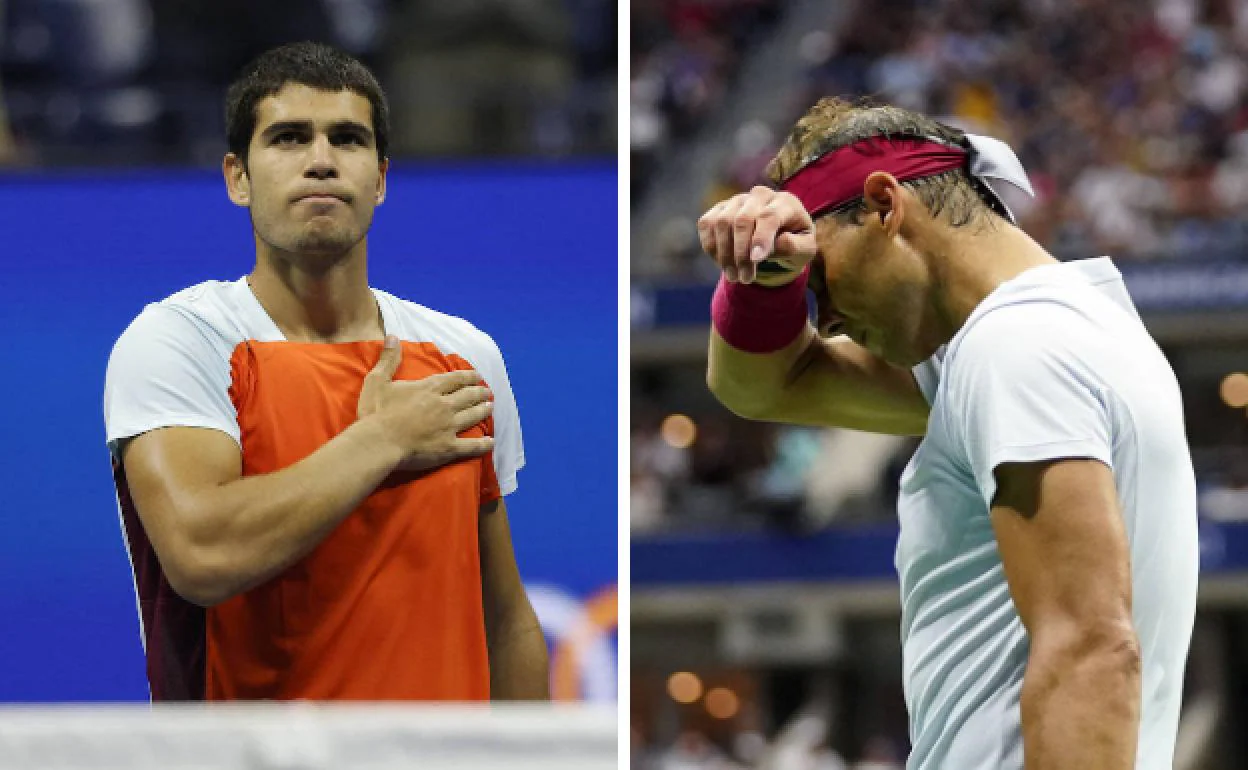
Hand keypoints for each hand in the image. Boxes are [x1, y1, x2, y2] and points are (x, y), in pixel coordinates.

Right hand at [358, 336, 494, 471]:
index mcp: (429, 388)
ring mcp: (448, 426)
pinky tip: (490, 442)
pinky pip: (471, 446)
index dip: (468, 376)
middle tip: (488, 392)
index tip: (477, 376)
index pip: (454, 379)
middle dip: (479, 392)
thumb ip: (388, 359)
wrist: (378, 442)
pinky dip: (482, 444)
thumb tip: (393, 337)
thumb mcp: (377, 381)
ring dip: (483, 410)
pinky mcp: (448, 447)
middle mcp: (444, 405)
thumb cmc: (376, 413)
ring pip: (473, 416)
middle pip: (468, 396)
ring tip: (490, 407)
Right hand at [696, 186, 817, 285]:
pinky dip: (711, 247)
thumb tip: (779, 242)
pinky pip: (707, 224)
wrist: (778, 235)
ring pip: (722, 222)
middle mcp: (759, 195)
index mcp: (785, 202)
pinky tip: (723, 263)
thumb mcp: (805, 250)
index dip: (761, 238)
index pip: (769, 216)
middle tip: (745, 279)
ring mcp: (737, 200)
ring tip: (734, 276)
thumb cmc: (795, 243)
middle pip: (742, 219)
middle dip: (741, 253)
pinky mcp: (720, 209)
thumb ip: (796, 246)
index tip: (755, 260)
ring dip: (725, 254)